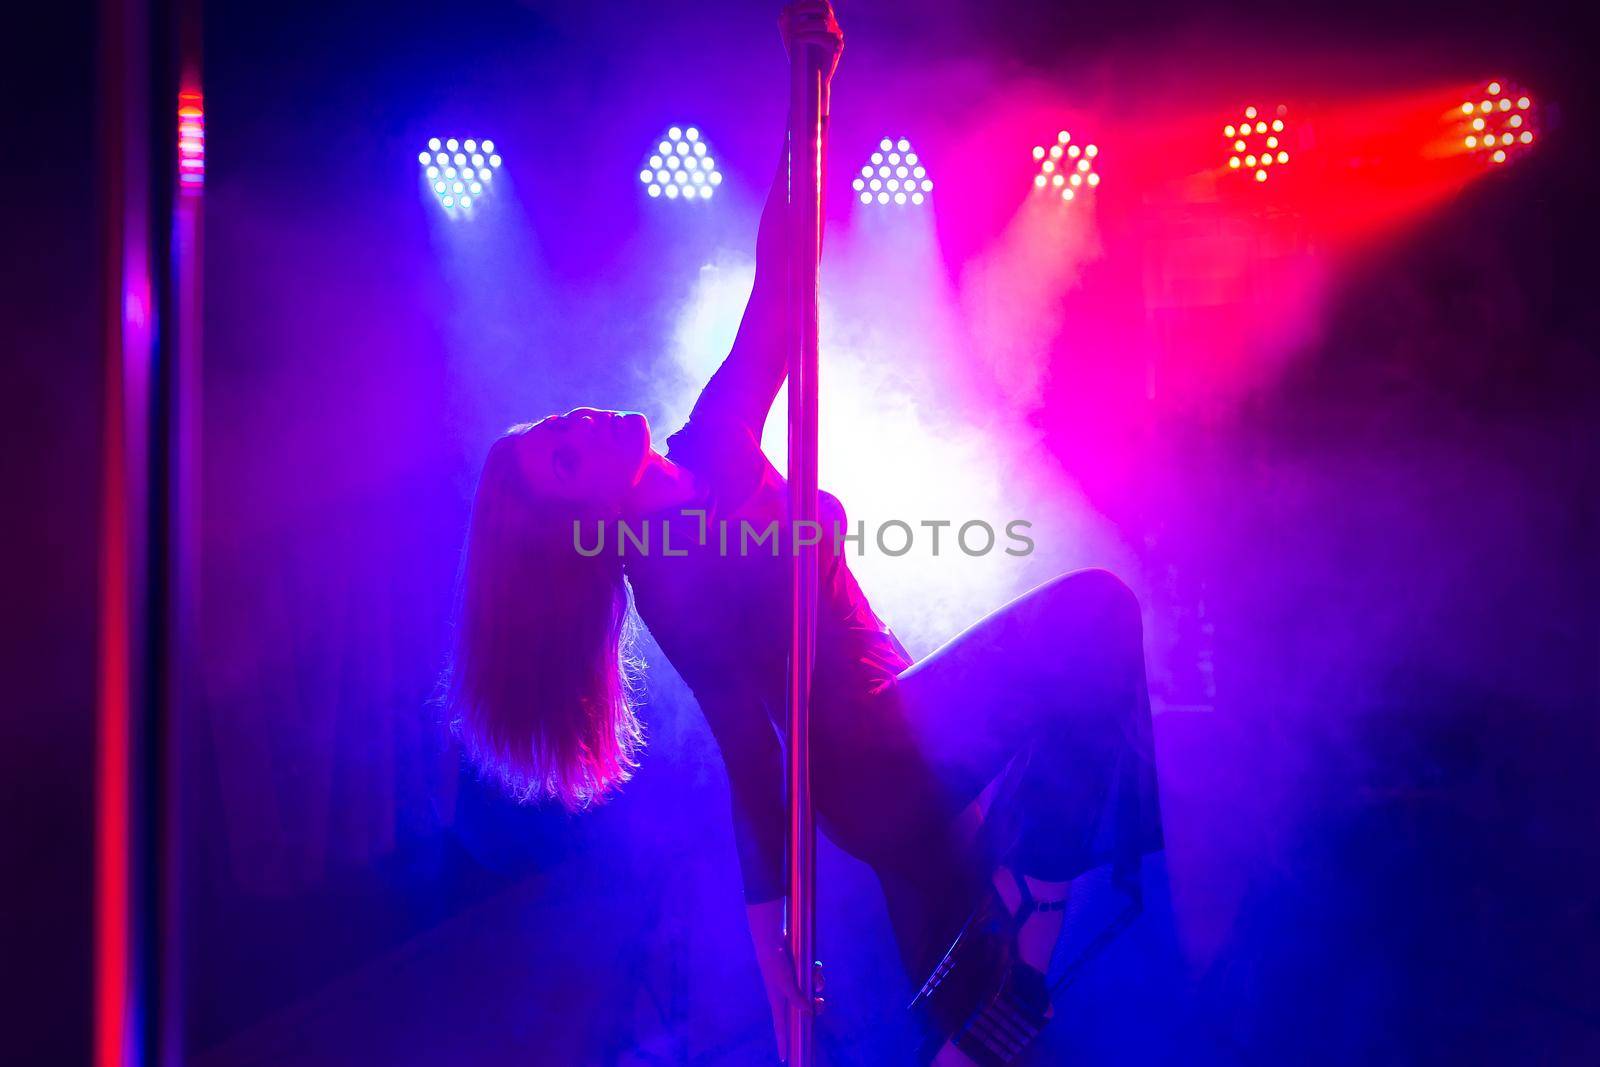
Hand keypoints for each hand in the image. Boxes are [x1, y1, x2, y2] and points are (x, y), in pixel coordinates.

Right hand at [747, 900, 823, 1061]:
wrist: (771, 940)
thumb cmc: (776, 964)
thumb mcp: (787, 984)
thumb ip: (797, 999)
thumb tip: (808, 1013)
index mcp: (778, 1002)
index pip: (780, 1027)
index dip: (782, 1042)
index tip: (783, 1057)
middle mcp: (784, 994)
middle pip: (801, 1010)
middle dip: (814, 1008)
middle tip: (822, 1005)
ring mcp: (790, 983)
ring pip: (808, 992)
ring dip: (817, 986)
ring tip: (819, 978)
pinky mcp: (795, 971)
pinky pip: (809, 977)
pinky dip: (815, 973)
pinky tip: (817, 966)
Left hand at [779, 0, 843, 81]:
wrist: (810, 79)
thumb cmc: (800, 57)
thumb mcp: (790, 37)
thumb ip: (786, 23)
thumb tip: (785, 10)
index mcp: (824, 20)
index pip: (821, 3)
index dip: (808, 1)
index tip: (793, 4)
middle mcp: (833, 26)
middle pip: (824, 8)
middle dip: (806, 7)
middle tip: (792, 12)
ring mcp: (836, 36)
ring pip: (824, 23)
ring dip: (806, 25)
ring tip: (794, 31)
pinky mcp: (837, 48)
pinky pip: (824, 38)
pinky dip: (808, 36)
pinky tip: (798, 39)